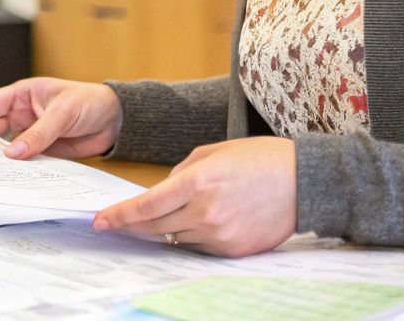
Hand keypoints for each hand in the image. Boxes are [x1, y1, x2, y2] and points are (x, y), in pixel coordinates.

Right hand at [0, 77, 122, 159]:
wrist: (116, 120)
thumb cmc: (90, 102)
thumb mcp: (63, 113)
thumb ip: (39, 133)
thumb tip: (13, 153)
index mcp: (23, 94)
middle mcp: (23, 113)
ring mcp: (31, 132)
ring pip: (5, 146)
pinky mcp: (43, 150)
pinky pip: (23, 160)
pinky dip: (15, 168)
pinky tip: (6, 177)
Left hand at [93, 137, 296, 255]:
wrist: (303, 182)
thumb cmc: (260, 159)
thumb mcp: (215, 152)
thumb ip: (182, 172)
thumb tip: (163, 191)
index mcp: (198, 182)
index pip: (147, 206)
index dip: (119, 215)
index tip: (100, 221)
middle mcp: (205, 212)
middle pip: (155, 227)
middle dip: (131, 226)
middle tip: (114, 224)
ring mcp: (220, 235)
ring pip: (175, 238)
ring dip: (162, 230)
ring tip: (156, 219)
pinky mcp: (232, 251)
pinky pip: (198, 247)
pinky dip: (189, 236)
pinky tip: (192, 224)